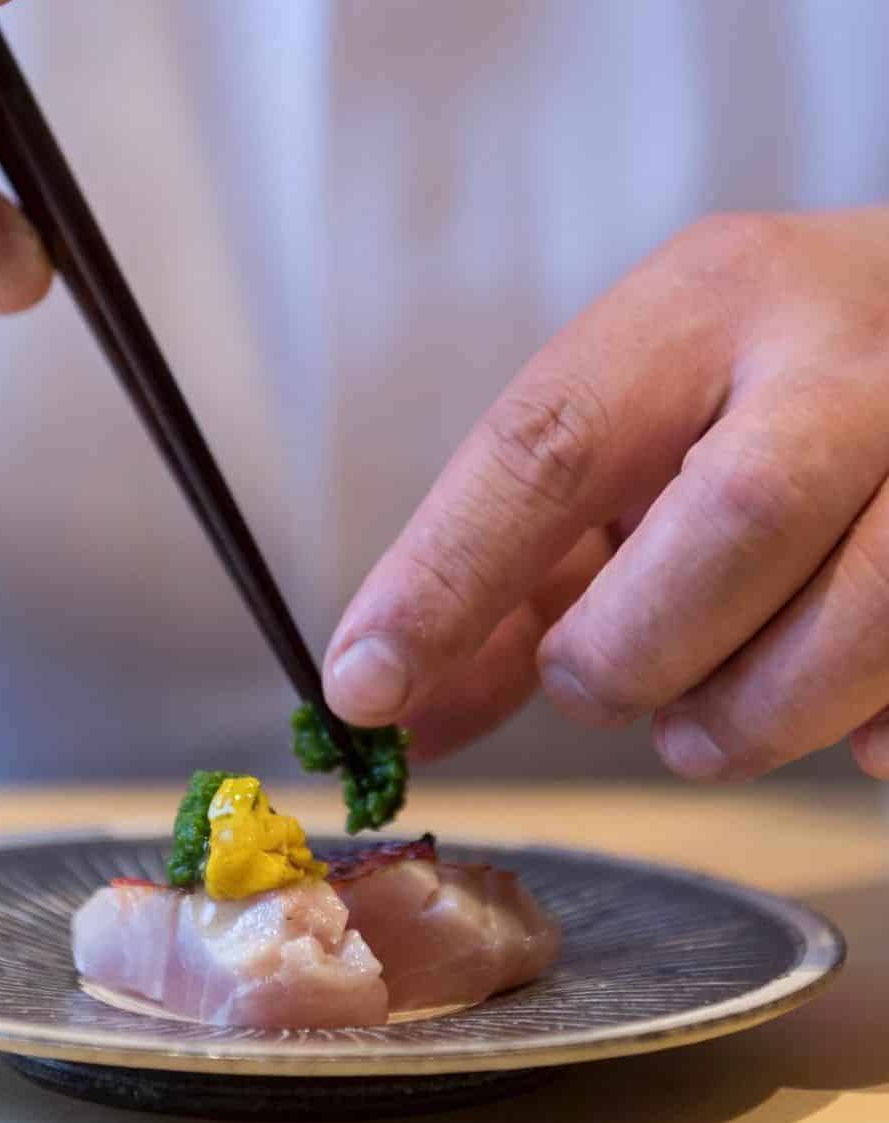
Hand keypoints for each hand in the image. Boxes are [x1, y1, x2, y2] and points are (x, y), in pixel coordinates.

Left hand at [324, 208, 888, 781]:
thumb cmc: (745, 395)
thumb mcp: (620, 444)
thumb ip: (506, 579)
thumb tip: (391, 708)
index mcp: (697, 311)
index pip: (545, 444)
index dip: (444, 578)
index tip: (364, 688)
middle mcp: (839, 353)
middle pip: (727, 521)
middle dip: (631, 649)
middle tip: (595, 682)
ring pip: (860, 616)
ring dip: (746, 715)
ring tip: (700, 716)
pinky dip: (867, 732)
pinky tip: (841, 706)